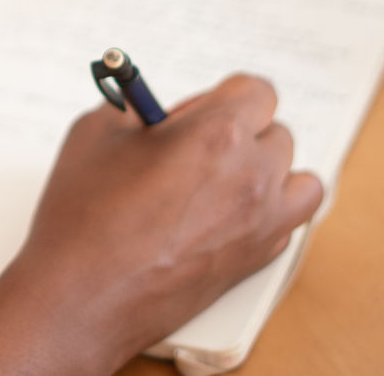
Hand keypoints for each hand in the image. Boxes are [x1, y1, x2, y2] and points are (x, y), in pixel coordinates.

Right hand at [0, 73, 322, 375]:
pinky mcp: (260, 257)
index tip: (194, 111)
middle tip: (191, 146)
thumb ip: (133, 109)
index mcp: (216, 133)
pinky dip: (270, 209)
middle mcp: (252, 174)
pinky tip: (227, 212)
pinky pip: (290, 218)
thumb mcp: (95, 134)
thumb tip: (150, 107)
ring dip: (268, 170)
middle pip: (276, 132)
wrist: (85, 293)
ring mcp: (263, 220)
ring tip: (223, 178)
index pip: (256, 91)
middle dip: (238, 132)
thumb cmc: (85, 217)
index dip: (222, 96)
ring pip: (297, 177)